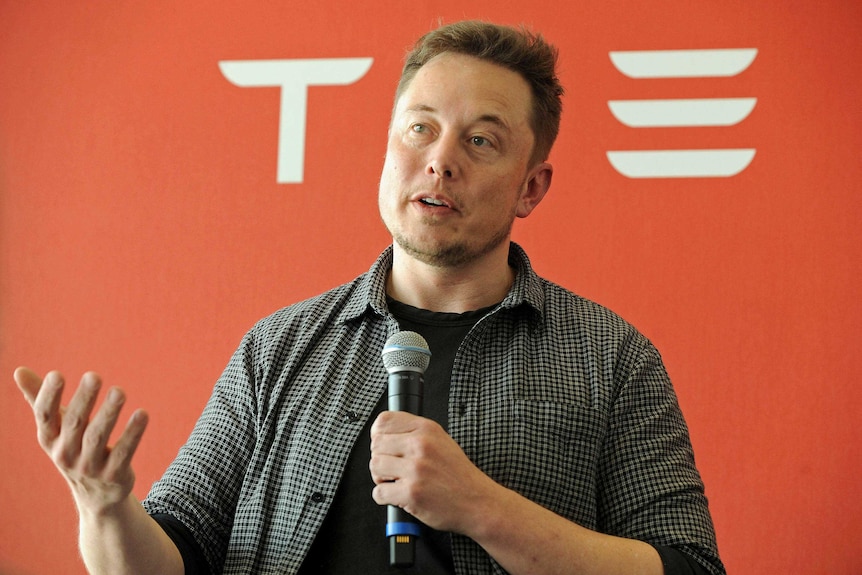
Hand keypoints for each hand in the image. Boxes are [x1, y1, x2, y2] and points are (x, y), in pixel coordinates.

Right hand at [14, 367, 148, 514]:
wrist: (95, 494)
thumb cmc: (73, 447)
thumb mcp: (56, 427)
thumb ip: (39, 397)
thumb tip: (18, 370)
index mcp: (50, 439)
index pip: (45, 416)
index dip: (48, 396)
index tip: (56, 374)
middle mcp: (66, 453)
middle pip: (74, 423)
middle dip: (84, 399)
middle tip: (94, 375)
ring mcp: (89, 466)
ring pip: (98, 436)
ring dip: (109, 413)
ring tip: (119, 391)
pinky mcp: (114, 474)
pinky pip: (124, 451)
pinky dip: (133, 434)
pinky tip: (143, 414)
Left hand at [369, 410, 496, 534]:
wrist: (477, 501)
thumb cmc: (458, 474)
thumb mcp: (441, 440)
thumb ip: (415, 432)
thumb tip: (383, 433)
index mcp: (426, 429)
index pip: (384, 421)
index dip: (378, 434)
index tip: (383, 444)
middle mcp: (420, 445)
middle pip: (376, 444)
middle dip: (380, 458)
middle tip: (392, 468)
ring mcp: (415, 469)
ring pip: (375, 466)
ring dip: (381, 477)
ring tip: (395, 481)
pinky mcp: (411, 493)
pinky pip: (379, 492)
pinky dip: (384, 497)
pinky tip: (398, 495)